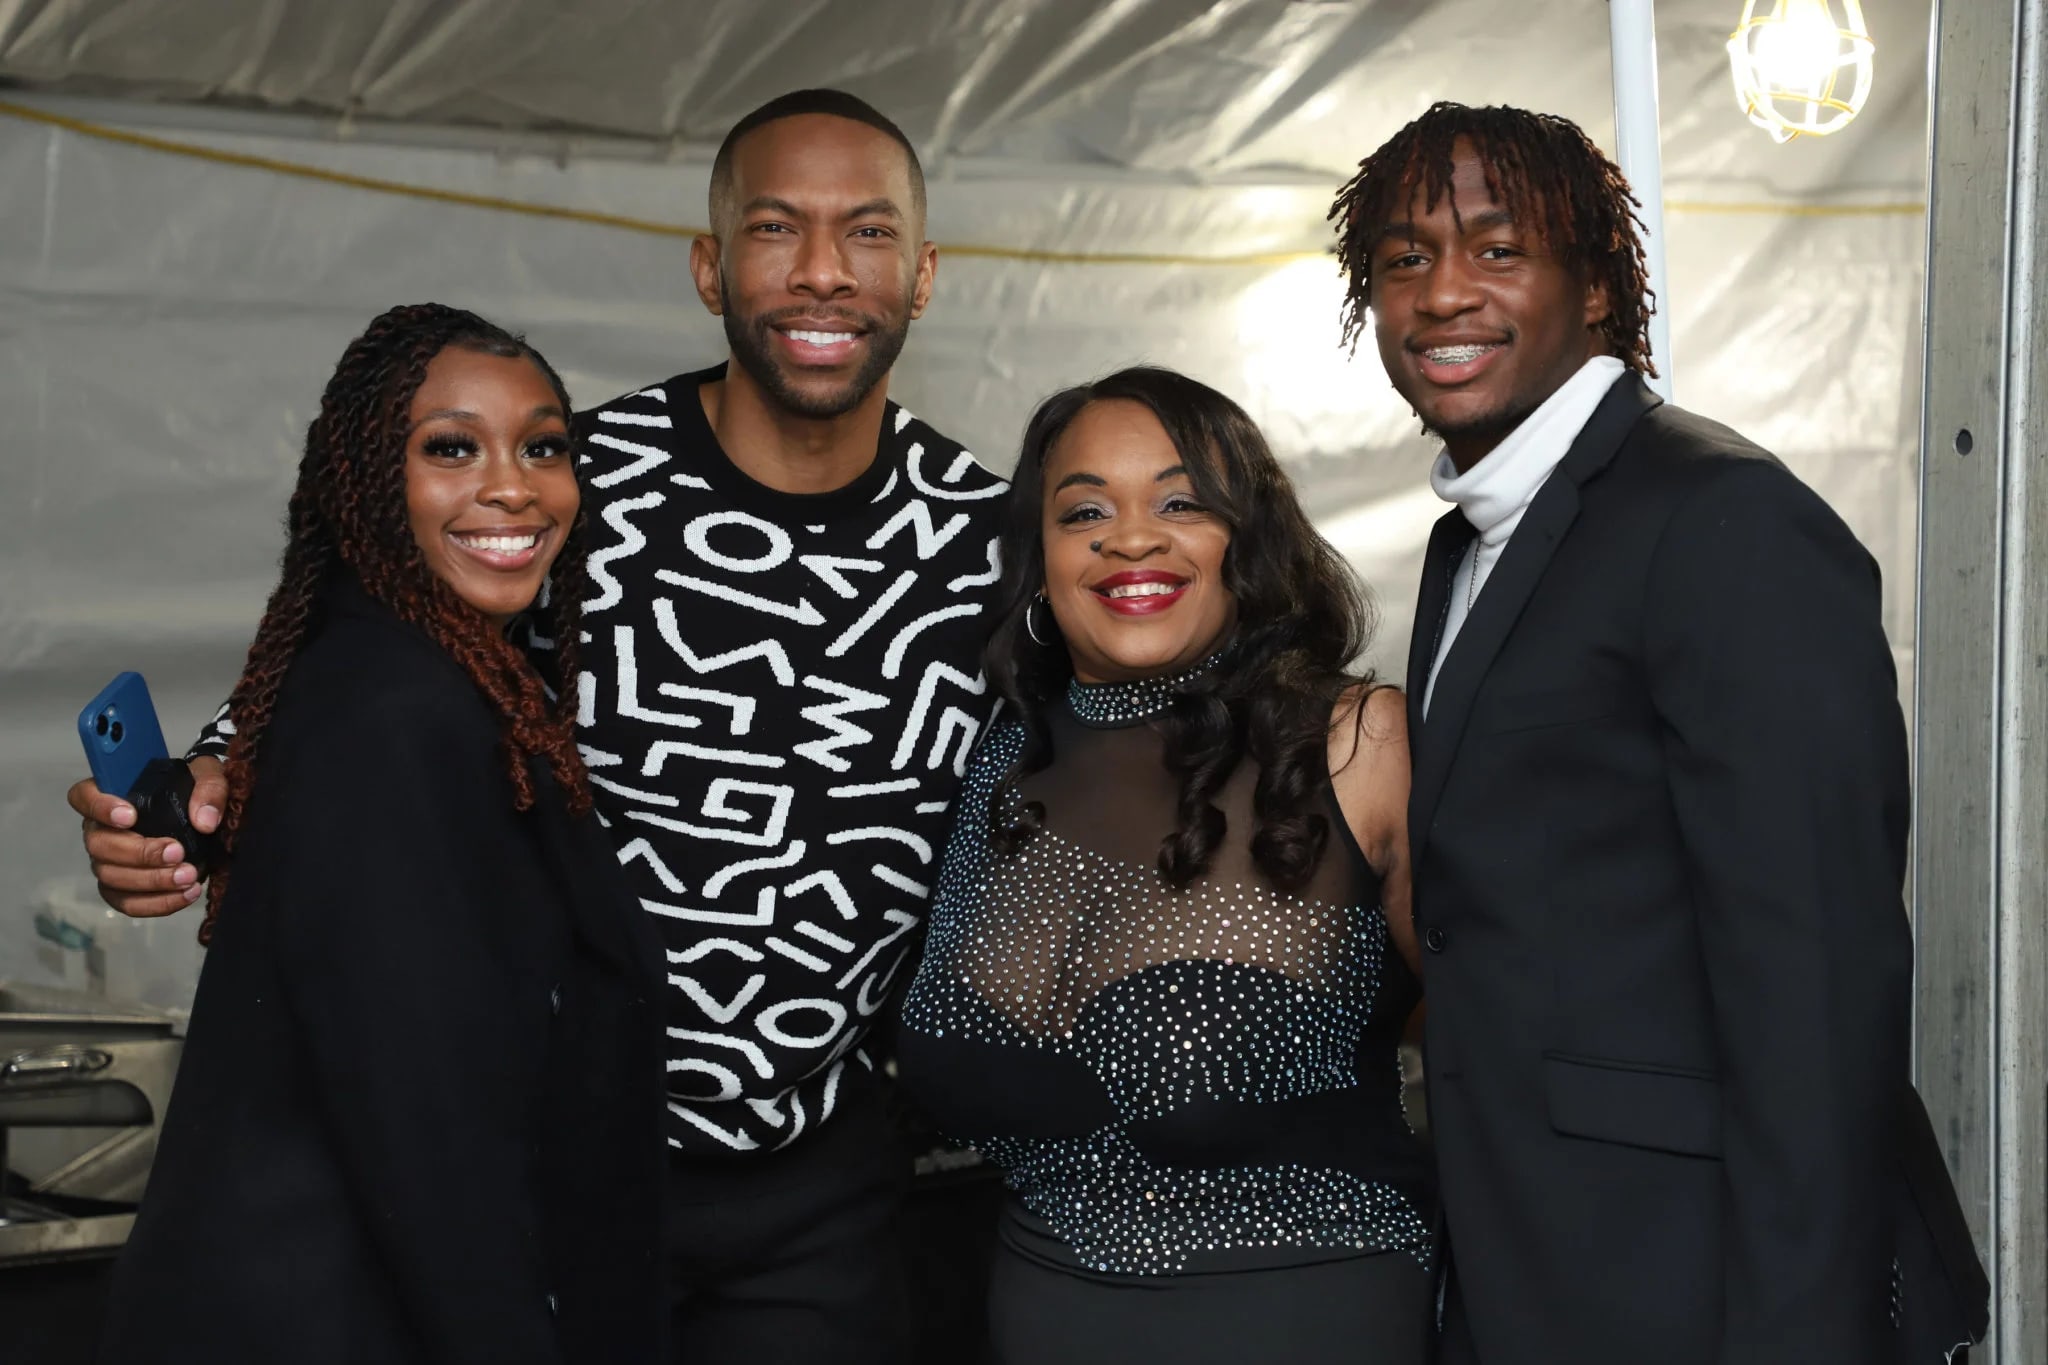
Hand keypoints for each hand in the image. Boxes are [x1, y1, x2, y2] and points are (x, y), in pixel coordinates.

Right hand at [69, 756, 226, 917]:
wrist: (206, 820)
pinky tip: (186, 894)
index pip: (83, 797)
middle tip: (177, 853)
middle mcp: (101, 829)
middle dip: (139, 853)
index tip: (131, 816)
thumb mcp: (209, 776)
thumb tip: (204, 820)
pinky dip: (157, 903)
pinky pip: (128, 903)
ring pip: (112, 877)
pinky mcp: (124, 888)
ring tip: (188, 876)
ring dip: (151, 881)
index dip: (99, 807)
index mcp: (112, 795)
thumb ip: (210, 789)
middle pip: (99, 845)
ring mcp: (108, 861)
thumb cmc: (196, 791)